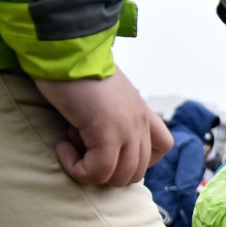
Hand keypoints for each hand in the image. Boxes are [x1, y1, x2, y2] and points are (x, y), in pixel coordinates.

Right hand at [34, 67, 172, 185]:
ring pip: (120, 177)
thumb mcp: (107, 95)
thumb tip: (99, 139)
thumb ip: (115, 115)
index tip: (109, 149)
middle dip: (107, 170)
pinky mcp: (107, 132)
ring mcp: (127, 129)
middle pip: (138, 171)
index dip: (136, 159)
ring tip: (71, 141)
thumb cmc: (77, 69)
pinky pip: (98, 171)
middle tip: (83, 145)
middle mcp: (140, 123)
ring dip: (91, 170)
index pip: (163, 147)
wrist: (65, 49)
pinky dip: (77, 168)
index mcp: (143, 112)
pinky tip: (62, 146)